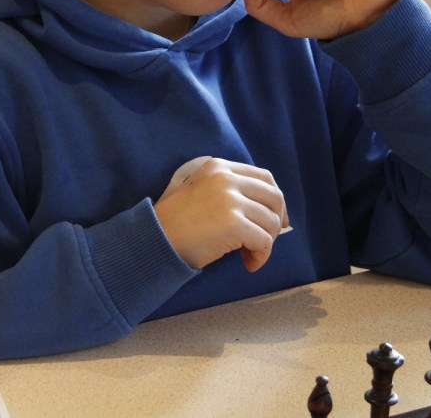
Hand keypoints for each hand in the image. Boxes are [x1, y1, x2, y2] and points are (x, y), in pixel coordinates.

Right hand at [154, 157, 287, 271]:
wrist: (155, 239)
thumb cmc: (177, 222)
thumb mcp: (203, 190)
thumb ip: (230, 190)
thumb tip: (269, 209)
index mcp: (219, 167)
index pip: (264, 176)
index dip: (275, 199)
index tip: (274, 219)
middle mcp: (226, 178)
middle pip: (274, 196)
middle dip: (276, 221)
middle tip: (266, 240)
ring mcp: (230, 199)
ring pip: (271, 221)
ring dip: (266, 242)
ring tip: (249, 254)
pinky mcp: (233, 224)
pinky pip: (264, 241)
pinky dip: (261, 256)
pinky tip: (248, 264)